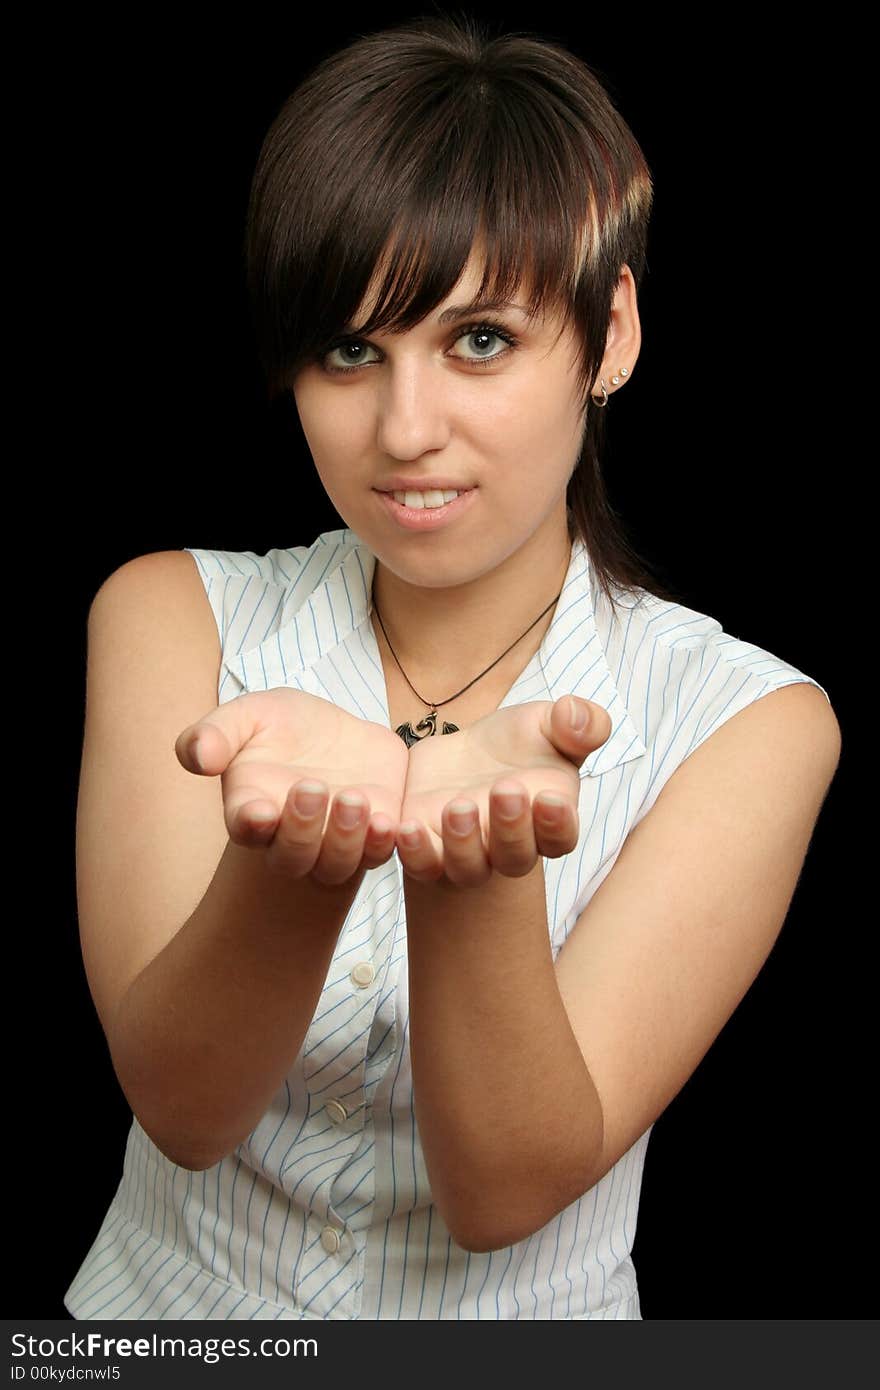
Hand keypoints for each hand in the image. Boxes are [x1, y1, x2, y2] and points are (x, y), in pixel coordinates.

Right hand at [175, 689, 408, 886]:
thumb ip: (216, 733)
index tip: (260, 810)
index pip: (246, 829)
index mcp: (253, 809)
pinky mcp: (375, 833)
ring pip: (337, 865)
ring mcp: (336, 841)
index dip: (252, 824)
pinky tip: (387, 819)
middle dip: (302, 830)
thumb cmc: (281, 724)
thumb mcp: (248, 715)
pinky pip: (380, 853)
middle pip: (293, 858)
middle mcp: (292, 837)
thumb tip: (197, 754)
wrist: (336, 728)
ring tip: (353, 798)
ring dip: (345, 840)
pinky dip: (383, 843)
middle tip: (312, 787)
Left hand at [395, 696, 611, 886]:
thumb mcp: (550, 721)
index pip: (561, 838)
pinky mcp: (427, 846)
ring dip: (464, 844)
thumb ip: (580, 723)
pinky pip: (423, 865)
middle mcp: (510, 847)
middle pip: (515, 858)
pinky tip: (407, 828)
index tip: (550, 798)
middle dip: (511, 828)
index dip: (557, 825)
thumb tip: (575, 713)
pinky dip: (415, 853)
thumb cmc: (520, 743)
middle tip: (504, 788)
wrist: (467, 752)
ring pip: (468, 869)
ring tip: (458, 805)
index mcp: (549, 820)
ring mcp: (468, 852)